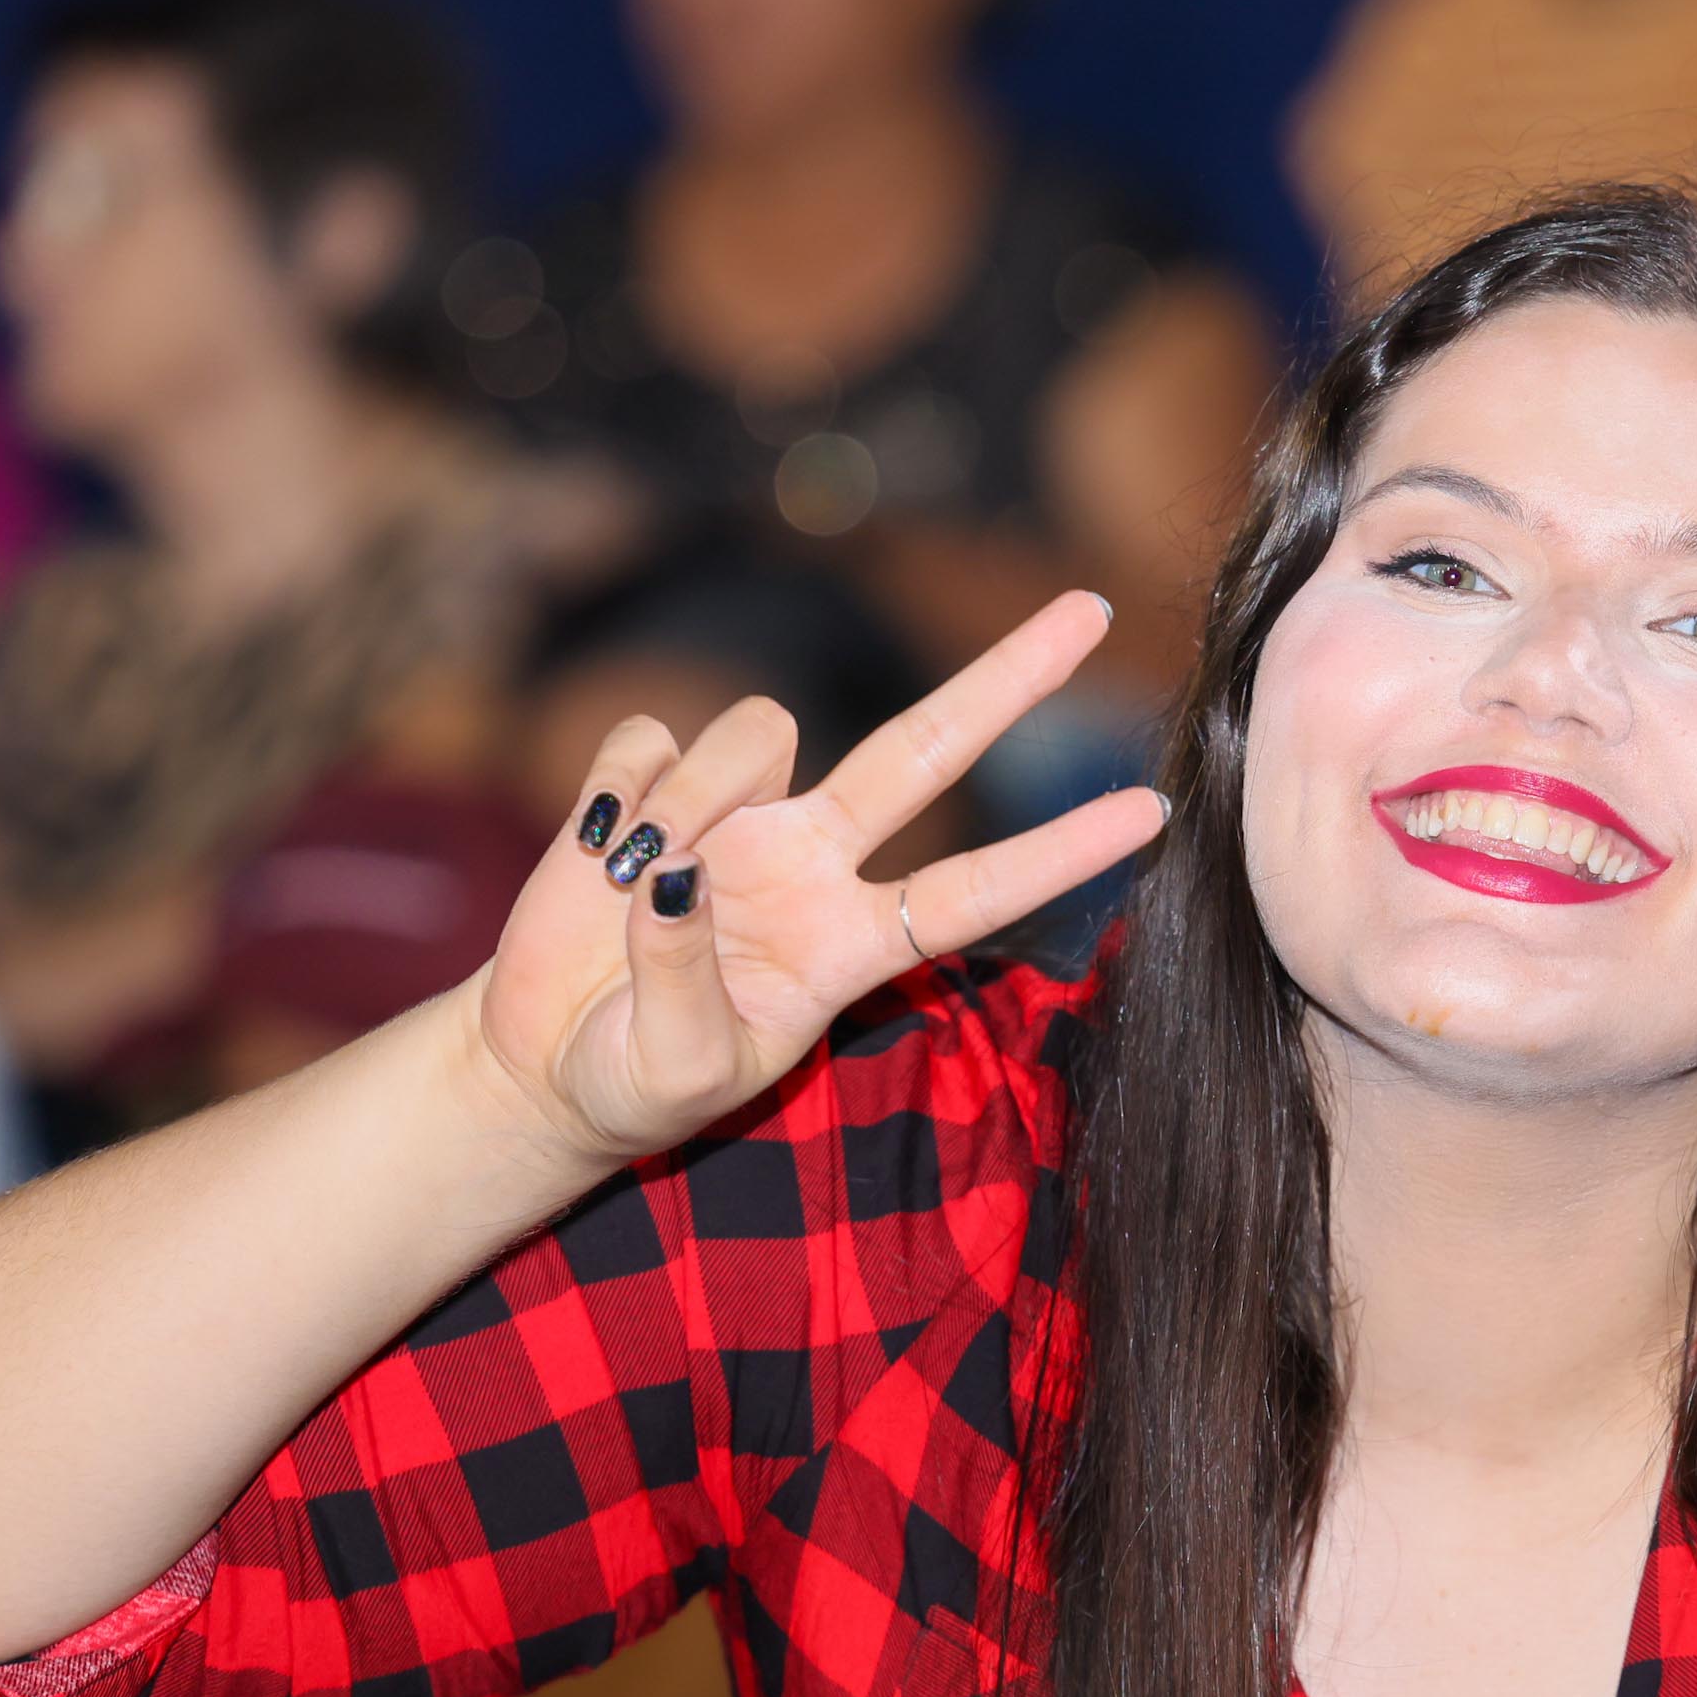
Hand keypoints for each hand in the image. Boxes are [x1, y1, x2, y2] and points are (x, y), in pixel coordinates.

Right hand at [470, 589, 1166, 1173]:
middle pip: (930, 746)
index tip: (1151, 813)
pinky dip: (617, 788)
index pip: (975, 891)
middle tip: (1093, 609)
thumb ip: (683, 978)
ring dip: (697, 793)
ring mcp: (735, 814)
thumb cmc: (633, 1086)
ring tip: (631, 880)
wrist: (544, 1069)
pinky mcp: (646, 787)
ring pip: (760, 729)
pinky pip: (647, 739)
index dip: (1060, 853)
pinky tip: (595, 849)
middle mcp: (810, 861)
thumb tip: (679, 874)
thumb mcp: (674, 1071)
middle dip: (1011, 675)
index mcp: (846, 944)